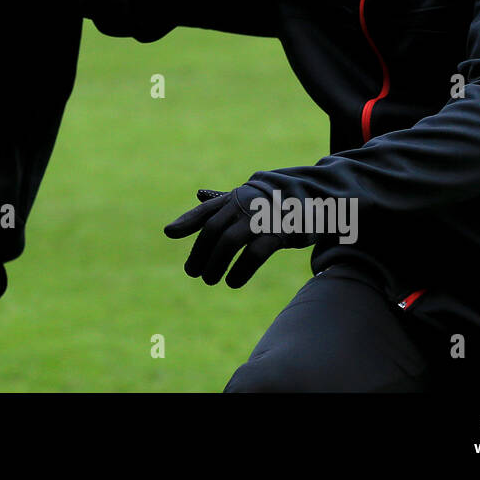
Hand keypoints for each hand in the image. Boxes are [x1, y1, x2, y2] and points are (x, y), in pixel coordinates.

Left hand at [164, 185, 313, 286]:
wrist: (310, 197)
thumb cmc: (269, 205)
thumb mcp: (243, 202)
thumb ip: (214, 211)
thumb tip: (183, 213)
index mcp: (233, 199)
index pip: (206, 210)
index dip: (187, 221)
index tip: (170, 233)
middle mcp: (243, 206)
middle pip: (213, 230)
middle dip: (200, 253)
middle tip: (192, 272)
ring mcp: (261, 218)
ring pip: (229, 241)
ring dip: (216, 263)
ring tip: (209, 280)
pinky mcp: (279, 232)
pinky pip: (255, 252)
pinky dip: (240, 270)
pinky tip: (232, 282)